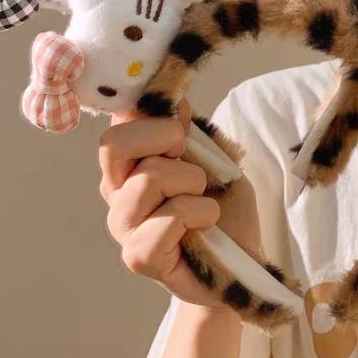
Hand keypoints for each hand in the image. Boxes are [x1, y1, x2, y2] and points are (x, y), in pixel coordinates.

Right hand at [98, 100, 261, 308]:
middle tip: (189, 159)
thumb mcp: (214, 154)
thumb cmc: (224, 203)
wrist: (242, 257)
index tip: (183, 129)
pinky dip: (199, 214)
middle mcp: (116, 190)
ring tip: (203, 200)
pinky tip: (205, 226)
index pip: (119, 118)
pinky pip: (167, 218)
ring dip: (192, 182)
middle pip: (114, 143)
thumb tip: (175, 100)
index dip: (154, 113)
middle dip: (164, 138)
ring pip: (149, 177)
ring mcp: (123, 224)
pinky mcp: (138, 257)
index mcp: (129, 161)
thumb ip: (189, 127)